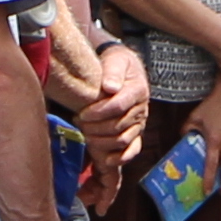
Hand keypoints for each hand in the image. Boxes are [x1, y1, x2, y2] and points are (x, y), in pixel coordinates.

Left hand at [78, 41, 149, 175]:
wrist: (124, 69)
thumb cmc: (116, 63)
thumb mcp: (116, 59)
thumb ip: (113, 70)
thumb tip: (110, 87)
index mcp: (138, 90)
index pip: (119, 106)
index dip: (99, 112)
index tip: (82, 114)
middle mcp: (142, 109)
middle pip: (119, 125)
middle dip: (96, 127)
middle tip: (78, 123)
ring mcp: (140, 123)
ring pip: (123, 139)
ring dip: (102, 141)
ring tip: (85, 135)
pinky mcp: (136, 133)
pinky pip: (133, 150)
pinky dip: (121, 158)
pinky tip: (106, 160)